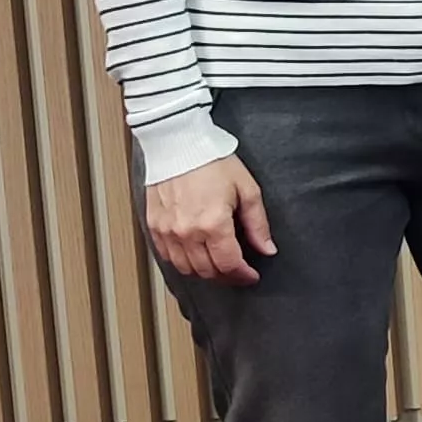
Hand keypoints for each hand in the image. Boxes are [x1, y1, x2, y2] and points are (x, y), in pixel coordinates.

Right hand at [145, 155, 275, 284]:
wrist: (179, 144)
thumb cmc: (213, 162)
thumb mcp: (247, 190)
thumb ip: (258, 224)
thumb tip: (267, 249)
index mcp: (213, 223)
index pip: (229, 264)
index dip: (243, 275)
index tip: (251, 276)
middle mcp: (186, 232)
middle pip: (207, 271)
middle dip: (226, 276)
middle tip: (238, 272)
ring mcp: (166, 230)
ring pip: (186, 268)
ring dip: (204, 272)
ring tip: (219, 265)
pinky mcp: (154, 226)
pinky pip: (167, 256)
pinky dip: (183, 261)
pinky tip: (196, 255)